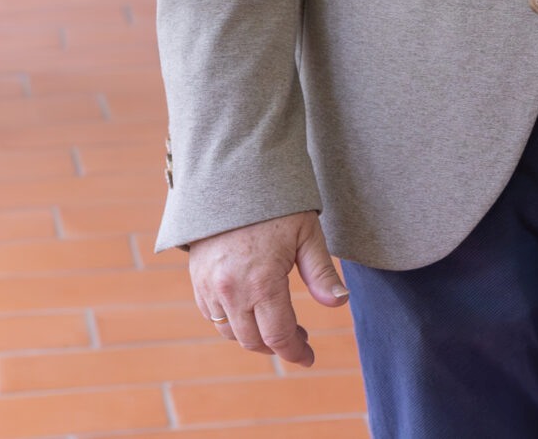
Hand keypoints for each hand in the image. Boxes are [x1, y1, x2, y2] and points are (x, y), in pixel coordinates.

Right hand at [186, 210, 349, 366]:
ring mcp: (210, 287)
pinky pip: (212, 315)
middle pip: (253, 340)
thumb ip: (322, 273)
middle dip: (277, 347)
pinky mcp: (198, 279)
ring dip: (253, 337)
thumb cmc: (275, 204)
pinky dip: (232, 322)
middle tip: (299, 339)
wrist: (229, 178)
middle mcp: (232, 291)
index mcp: (262, 283)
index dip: (295, 352)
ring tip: (277, 325)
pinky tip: (251, 310)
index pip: (278, 335)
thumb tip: (340, 303)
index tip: (309, 358)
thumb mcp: (307, 234)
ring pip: (230, 332)